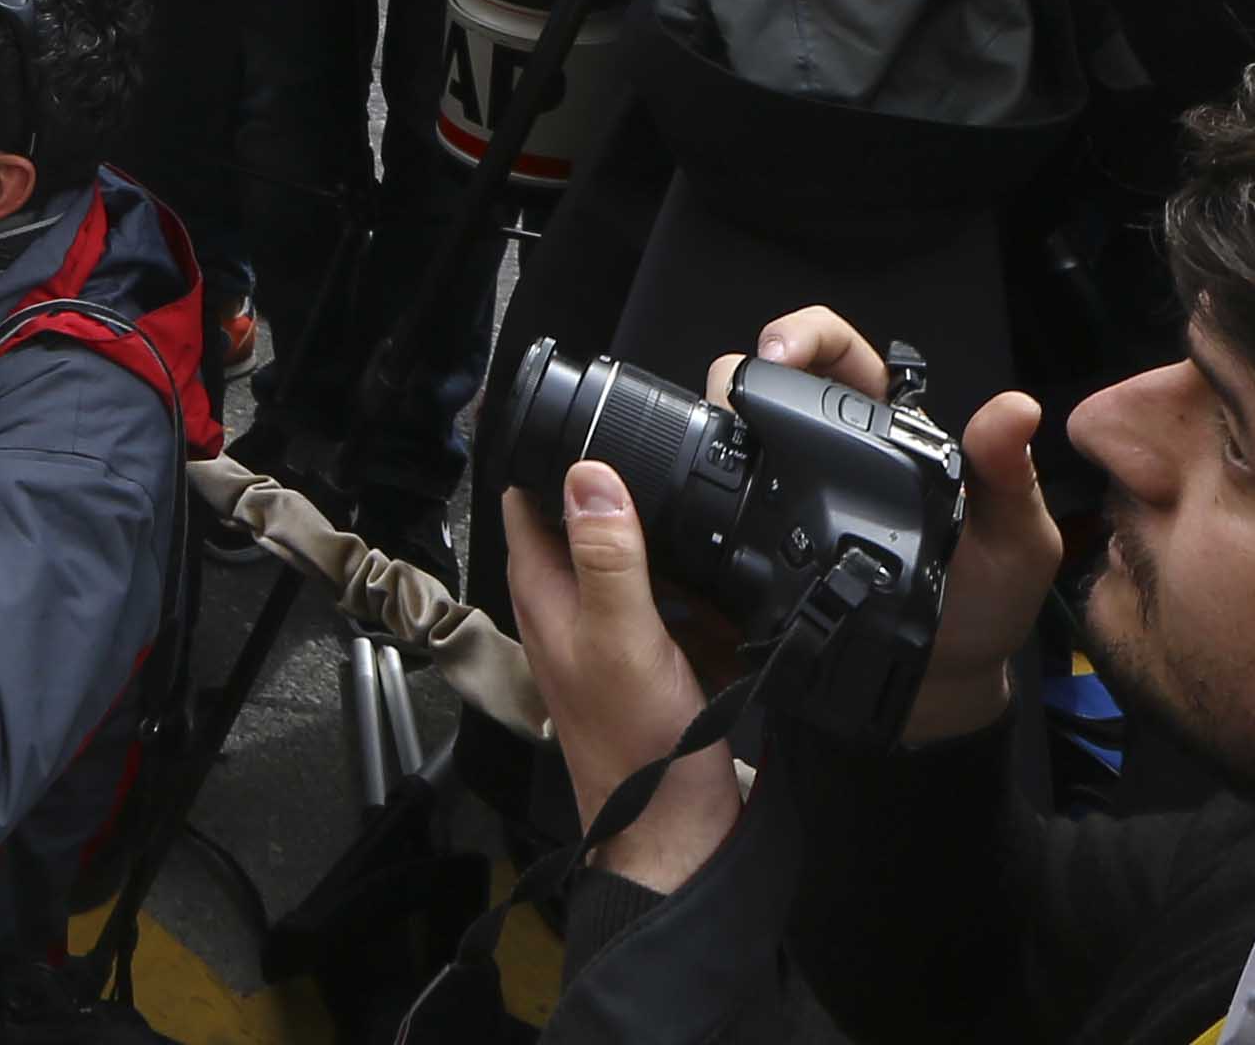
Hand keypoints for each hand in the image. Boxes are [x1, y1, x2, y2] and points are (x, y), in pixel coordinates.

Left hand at [496, 465, 740, 894]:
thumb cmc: (637, 745)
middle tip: (681, 484)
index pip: (531, 495)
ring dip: (672, 550)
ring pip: (639, 560)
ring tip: (705, 564)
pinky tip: (723, 605)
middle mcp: (566, 603)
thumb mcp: (624, 635)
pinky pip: (673, 605)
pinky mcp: (648, 656)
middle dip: (633, 498)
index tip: (602, 423)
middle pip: (592, 519)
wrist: (676, 830)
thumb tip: (588, 472)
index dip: (556, 454)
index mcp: (543, 590)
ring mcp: (608, 630)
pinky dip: (697, 597)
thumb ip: (607, 555)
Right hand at [728, 310, 1060, 747]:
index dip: (805, 335)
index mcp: (893, 430)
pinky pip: (730, 502)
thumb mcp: (1016, 542)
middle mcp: (836, 450)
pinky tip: (715, 505)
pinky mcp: (765, 541)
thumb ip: (1011, 477)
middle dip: (742, 372)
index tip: (781, 351)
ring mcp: (794, 494)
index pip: (840, 353)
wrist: (943, 684)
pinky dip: (715, 491)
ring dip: (721, 426)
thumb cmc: (987, 603)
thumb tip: (1016, 407)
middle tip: (738, 400)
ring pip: (739, 432)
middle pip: (770, 379)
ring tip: (723, 450)